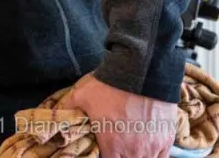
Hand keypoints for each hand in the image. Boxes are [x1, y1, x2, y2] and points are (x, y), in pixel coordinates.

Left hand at [58, 73, 174, 157]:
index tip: (103, 151)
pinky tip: (147, 148)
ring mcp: (153, 147)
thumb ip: (68, 108)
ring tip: (130, 148)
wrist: (141, 73)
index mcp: (112, 145)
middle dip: (120, 157)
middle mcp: (134, 151)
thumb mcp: (81, 96)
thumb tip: (55, 112)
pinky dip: (154, 155)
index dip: (104, 157)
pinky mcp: (167, 140)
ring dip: (137, 157)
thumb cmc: (109, 86)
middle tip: (116, 148)